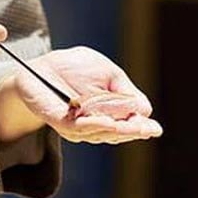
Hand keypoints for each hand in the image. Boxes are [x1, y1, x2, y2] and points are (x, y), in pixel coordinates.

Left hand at [10, 47, 161, 143]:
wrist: (42, 64)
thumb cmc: (76, 68)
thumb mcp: (108, 74)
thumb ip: (125, 92)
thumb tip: (145, 110)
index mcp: (111, 112)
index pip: (130, 125)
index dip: (142, 128)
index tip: (155, 128)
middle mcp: (96, 123)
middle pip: (117, 132)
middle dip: (132, 131)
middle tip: (146, 129)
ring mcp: (77, 125)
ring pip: (99, 132)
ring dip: (114, 130)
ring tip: (128, 126)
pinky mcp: (59, 121)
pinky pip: (76, 127)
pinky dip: (92, 125)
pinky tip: (105, 121)